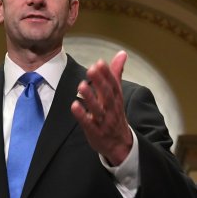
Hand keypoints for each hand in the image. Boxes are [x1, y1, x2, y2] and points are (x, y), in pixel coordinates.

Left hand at [70, 50, 133, 165]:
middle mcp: (111, 109)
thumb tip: (122, 53)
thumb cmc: (115, 115)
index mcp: (116, 99)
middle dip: (100, 82)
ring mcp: (104, 121)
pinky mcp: (95, 132)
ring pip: (98, 109)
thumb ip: (116, 74)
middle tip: (91, 69)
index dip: (107, 74)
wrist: (120, 144)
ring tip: (81, 85)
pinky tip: (74, 105)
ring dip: (90, 97)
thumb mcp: (117, 95)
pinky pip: (88, 123)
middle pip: (107, 95)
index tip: (100, 63)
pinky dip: (82, 115)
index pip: (113, 85)